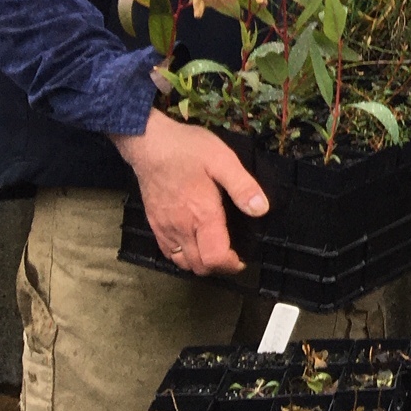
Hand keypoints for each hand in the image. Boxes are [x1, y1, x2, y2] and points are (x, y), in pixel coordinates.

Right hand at [111, 107, 266, 275]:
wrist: (149, 143)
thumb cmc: (188, 150)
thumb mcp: (223, 160)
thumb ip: (242, 186)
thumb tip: (261, 209)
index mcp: (202, 216)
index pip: (215, 258)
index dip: (231, 265)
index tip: (243, 259)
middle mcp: (181, 228)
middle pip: (199, 266)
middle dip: (219, 267)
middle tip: (233, 254)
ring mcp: (164, 228)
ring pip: (181, 262)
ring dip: (200, 263)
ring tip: (215, 250)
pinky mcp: (154, 223)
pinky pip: (168, 252)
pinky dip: (183, 256)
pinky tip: (193, 242)